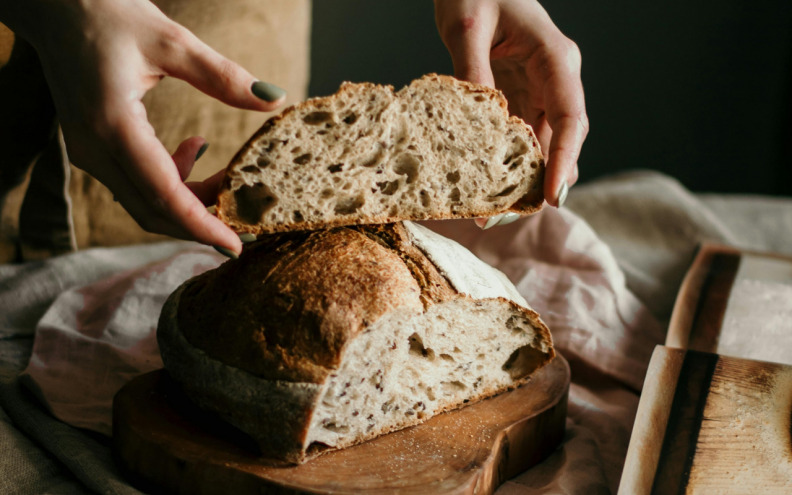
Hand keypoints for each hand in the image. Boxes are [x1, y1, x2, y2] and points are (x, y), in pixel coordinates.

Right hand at [1, 0, 285, 254]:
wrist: (54, 6)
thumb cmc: (107, 13)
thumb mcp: (172, 41)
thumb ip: (223, 76)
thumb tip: (274, 99)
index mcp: (112, 125)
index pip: (163, 195)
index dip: (201, 226)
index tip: (235, 246)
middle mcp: (94, 148)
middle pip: (152, 210)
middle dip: (200, 222)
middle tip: (245, 222)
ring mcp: (88, 152)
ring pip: (144, 201)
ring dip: (189, 200)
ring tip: (227, 178)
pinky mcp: (92, 148)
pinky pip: (135, 182)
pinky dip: (171, 180)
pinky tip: (195, 149)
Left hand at [434, 0, 587, 207]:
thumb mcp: (467, 26)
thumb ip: (473, 71)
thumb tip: (478, 123)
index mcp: (555, 58)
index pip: (571, 117)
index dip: (564, 160)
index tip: (552, 197)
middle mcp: (555, 80)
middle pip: (561, 141)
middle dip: (540, 183)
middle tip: (503, 216)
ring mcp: (539, 92)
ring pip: (542, 147)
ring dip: (522, 181)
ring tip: (490, 213)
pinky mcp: (520, 100)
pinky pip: (521, 140)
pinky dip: (507, 166)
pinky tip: (485, 188)